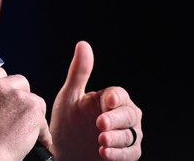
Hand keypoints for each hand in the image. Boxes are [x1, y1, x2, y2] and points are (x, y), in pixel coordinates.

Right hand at [0, 66, 51, 159]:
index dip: (4, 84)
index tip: (6, 94)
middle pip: (19, 82)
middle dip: (20, 96)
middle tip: (16, 113)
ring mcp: (16, 96)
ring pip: (34, 100)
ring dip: (31, 113)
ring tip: (26, 130)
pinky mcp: (32, 110)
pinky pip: (42, 119)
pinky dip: (41, 132)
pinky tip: (38, 142)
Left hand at [50, 41, 142, 160]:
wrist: (63, 153)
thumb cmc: (67, 123)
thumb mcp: (69, 97)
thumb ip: (79, 73)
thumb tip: (83, 44)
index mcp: (110, 100)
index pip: (120, 95)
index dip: (116, 97)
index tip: (108, 100)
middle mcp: (122, 117)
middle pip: (129, 114)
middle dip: (116, 119)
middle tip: (100, 124)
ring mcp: (126, 136)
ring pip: (130, 135)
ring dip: (117, 138)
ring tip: (101, 140)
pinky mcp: (125, 154)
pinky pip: (129, 154)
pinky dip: (118, 154)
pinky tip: (105, 152)